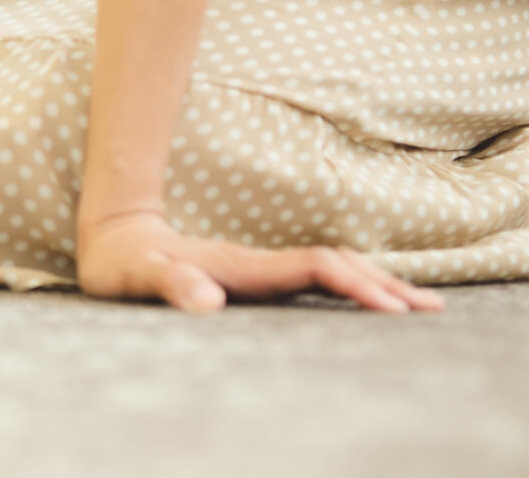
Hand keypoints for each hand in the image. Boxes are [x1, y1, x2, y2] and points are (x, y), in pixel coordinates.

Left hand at [76, 208, 444, 312]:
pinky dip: (350, 285)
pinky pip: (315, 277)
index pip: (312, 268)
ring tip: (419, 304)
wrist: (114, 234)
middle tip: (430, 310)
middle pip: (335, 264)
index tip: (390, 308)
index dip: (352, 283)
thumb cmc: (124, 264)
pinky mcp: (254, 275)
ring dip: (373, 281)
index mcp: (242, 266)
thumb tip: (207, 301)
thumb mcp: (139, 277)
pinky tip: (368, 298)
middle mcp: (258, 263)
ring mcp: (259, 267)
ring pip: (330, 268)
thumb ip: (172, 285)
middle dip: (382, 283)